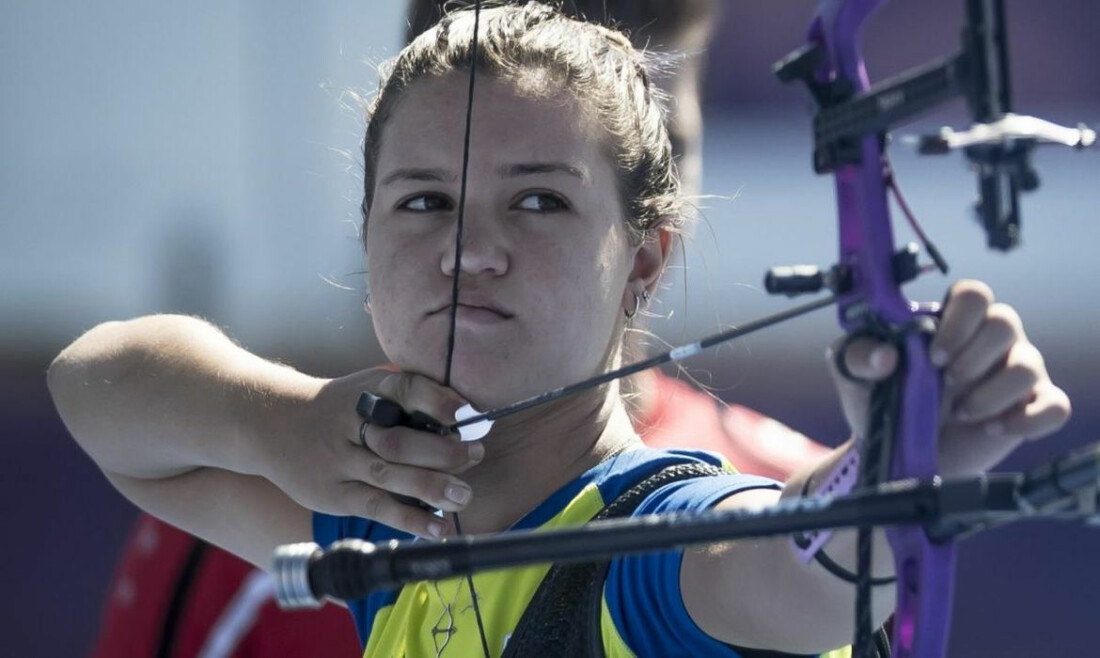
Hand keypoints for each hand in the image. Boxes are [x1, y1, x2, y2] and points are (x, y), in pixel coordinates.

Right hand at [262, 368, 483, 537]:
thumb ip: (408, 399)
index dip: (436, 401)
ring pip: (389, 475)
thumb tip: (467, 417)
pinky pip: (377, 507)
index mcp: (368, 390)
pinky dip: (409, 519)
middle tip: (476, 455)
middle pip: (399, 439)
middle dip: (442, 450)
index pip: (405, 389)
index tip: (466, 413)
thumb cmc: (339, 408)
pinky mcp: (334, 494)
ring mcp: (339, 461)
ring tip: (463, 495)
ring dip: (430, 487)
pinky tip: (438, 527)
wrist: (271, 422)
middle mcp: (351, 423)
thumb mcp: (367, 388)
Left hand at [829, 279, 1070, 475]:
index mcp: (950, 322)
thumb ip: (858, 355)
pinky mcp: (1030, 409)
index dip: (958, 320)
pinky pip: (1055, 406)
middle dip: (974, 356)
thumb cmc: (880, 401)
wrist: (895, 454)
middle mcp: (988, 340)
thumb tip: (885, 355)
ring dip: (992, 393)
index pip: (973, 293)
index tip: (932, 354)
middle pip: (1005, 321)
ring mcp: (1013, 373)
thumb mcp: (853, 374)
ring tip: (961, 412)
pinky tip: (993, 429)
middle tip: (946, 382)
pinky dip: (1028, 420)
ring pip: (1029, 364)